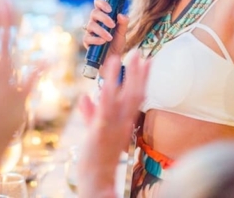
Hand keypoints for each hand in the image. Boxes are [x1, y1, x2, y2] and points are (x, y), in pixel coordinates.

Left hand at [77, 54, 149, 196]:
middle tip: (140, 52)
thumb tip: (86, 96)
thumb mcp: (93, 131)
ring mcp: (113, 127)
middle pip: (134, 93)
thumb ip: (90, 112)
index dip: (143, 78)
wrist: (96, 180)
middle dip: (137, 73)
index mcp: (124, 121)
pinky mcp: (100, 132)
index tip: (148, 60)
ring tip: (118, 59)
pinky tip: (101, 85)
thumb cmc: (97, 156)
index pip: (137, 96)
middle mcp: (123, 122)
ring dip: (120, 78)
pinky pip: (104, 112)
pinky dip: (104, 97)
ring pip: (121, 98)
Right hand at [82, 0, 127, 58]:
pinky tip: (103, 42)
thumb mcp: (123, 32)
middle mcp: (95, 21)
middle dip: (104, 18)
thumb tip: (121, 15)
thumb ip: (124, 23)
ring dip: (101, 31)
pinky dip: (96, 39)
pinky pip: (88, 37)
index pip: (98, 3)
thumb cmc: (117, 42)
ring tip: (110, 38)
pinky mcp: (87, 41)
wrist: (113, 57)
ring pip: (91, 25)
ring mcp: (90, 31)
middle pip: (94, 13)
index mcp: (103, 16)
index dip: (102, 3)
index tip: (110, 9)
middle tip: (112, 25)